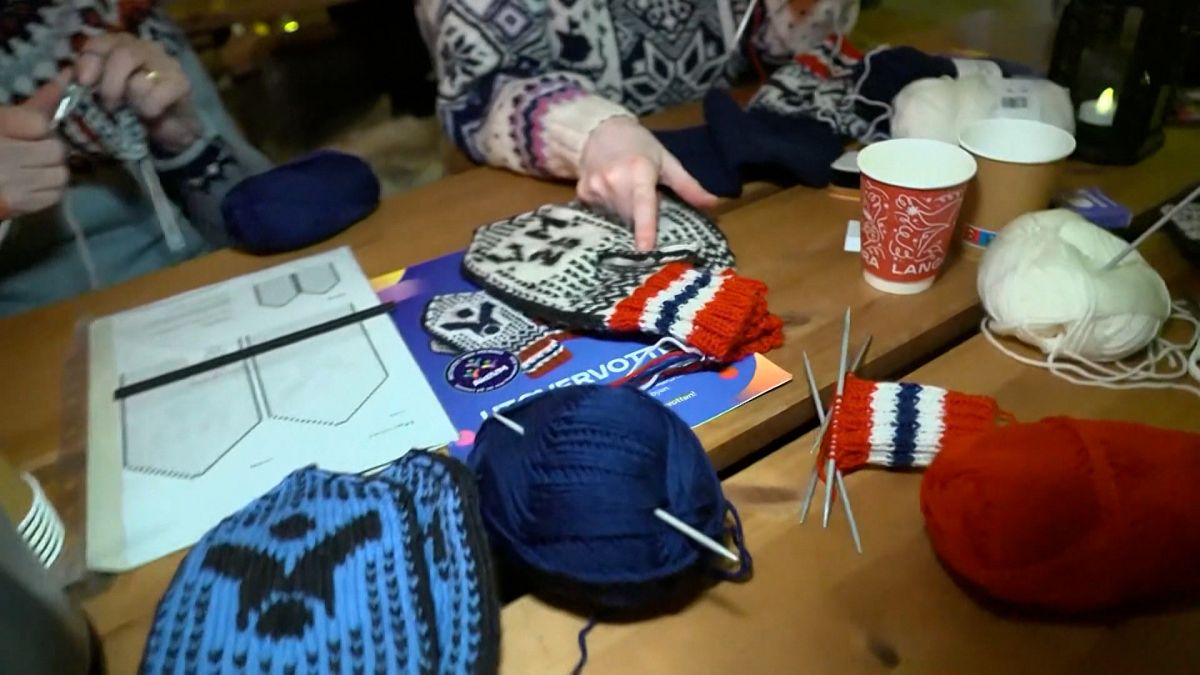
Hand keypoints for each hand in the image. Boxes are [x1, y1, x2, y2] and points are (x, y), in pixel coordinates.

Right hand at [0, 76, 69, 217]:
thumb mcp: (2, 118)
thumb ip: (32, 105)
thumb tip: (66, 78)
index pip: (39, 122)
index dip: (43, 123)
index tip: (41, 123)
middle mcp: (3, 155)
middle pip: (55, 149)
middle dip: (48, 148)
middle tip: (30, 148)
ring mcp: (11, 184)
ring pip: (60, 173)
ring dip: (51, 169)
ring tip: (30, 167)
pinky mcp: (17, 206)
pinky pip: (54, 194)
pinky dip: (48, 188)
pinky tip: (30, 183)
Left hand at [76, 33, 201, 154]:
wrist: (169, 131)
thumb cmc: (132, 112)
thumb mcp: (101, 97)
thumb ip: (84, 86)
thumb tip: (66, 79)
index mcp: (120, 47)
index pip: (100, 43)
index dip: (89, 60)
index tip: (84, 82)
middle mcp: (144, 49)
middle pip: (122, 54)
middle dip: (110, 85)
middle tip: (109, 105)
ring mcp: (166, 64)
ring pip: (139, 78)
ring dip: (131, 101)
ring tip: (132, 112)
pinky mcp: (181, 83)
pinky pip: (157, 96)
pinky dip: (149, 109)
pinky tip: (151, 115)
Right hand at [577, 116, 716, 250]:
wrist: (599, 130)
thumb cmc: (639, 146)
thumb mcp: (667, 161)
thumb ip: (688, 186)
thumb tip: (713, 204)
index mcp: (639, 170)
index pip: (643, 204)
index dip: (645, 227)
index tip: (645, 249)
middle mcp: (615, 179)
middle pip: (631, 217)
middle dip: (640, 218)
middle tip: (643, 199)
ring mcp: (596, 187)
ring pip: (615, 217)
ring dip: (624, 214)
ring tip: (625, 193)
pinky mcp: (583, 193)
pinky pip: (600, 213)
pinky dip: (609, 209)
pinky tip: (610, 194)